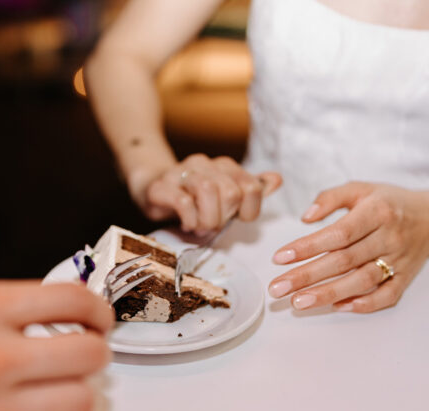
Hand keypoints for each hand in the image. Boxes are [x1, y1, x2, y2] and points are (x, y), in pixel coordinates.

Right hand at [0, 281, 113, 410]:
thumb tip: (60, 317)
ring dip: (73, 397)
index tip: (97, 319)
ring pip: (80, 405)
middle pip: (89, 356)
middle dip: (93, 353)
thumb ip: (5, 309)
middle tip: (81, 356)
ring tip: (52, 394)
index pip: (73, 301)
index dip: (98, 309)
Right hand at [135, 154, 281, 232]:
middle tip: (212, 225)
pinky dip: (190, 219)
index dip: (248, 211)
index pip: (252, 187)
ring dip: (207, 219)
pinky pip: (183, 202)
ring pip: (207, 191)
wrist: (151, 185)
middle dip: (224, 217)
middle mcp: (205, 164)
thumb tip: (277, 179)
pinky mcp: (162, 186)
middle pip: (231, 192)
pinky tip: (187, 224)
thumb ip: (250, 189)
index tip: (235, 219)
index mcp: (224, 166)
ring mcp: (181, 173)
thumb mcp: (223, 194)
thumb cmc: (191, 196)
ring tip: (200, 227)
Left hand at [268, 182, 428, 312]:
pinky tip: (338, 307)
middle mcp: (389, 237)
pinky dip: (364, 304)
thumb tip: (305, 217)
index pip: (338, 234)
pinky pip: (387, 296)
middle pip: (344, 261)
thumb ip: (330, 197)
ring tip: (298, 302)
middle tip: (278, 289)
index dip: (307, 247)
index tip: (279, 258)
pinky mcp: (406, 277)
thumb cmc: (389, 202)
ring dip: (328, 294)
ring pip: (362, 281)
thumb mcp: (361, 189)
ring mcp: (399, 260)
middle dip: (307, 276)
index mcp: (377, 212)